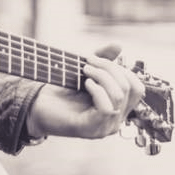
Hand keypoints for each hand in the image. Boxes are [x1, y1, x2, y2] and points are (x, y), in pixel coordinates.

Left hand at [25, 43, 144, 140]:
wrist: (37, 105)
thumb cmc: (62, 89)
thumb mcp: (86, 71)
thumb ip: (103, 59)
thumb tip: (118, 45)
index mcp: (118, 108)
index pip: (137, 88)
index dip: (123, 69)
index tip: (99, 59)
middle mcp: (116, 120)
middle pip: (129, 88)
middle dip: (110, 68)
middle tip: (88, 61)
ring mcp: (105, 127)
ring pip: (119, 96)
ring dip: (102, 76)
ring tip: (85, 69)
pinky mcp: (91, 130)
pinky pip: (107, 108)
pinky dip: (98, 90)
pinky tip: (86, 84)